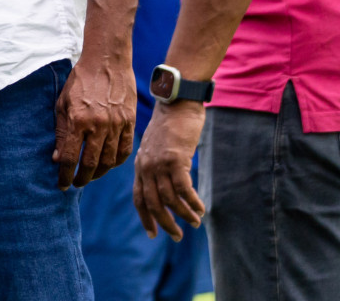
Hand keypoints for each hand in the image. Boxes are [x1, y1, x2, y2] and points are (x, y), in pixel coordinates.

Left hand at [54, 53, 135, 187]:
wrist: (106, 62)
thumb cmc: (80, 82)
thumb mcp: (62, 104)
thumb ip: (61, 132)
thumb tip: (57, 159)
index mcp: (78, 120)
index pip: (71, 157)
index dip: (65, 175)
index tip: (62, 184)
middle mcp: (99, 125)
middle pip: (91, 164)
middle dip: (82, 178)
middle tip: (76, 183)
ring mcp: (117, 125)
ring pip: (110, 161)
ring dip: (99, 173)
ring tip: (90, 176)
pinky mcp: (130, 122)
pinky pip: (125, 150)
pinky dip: (117, 162)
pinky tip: (108, 164)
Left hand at [133, 101, 204, 241]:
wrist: (177, 103)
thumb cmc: (170, 124)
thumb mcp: (157, 147)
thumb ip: (156, 165)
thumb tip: (166, 186)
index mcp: (139, 165)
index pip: (139, 197)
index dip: (146, 217)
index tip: (153, 234)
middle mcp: (146, 166)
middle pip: (152, 203)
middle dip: (165, 223)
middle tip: (177, 236)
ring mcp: (159, 163)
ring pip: (169, 199)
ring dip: (183, 214)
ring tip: (195, 222)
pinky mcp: (175, 159)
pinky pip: (183, 190)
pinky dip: (192, 202)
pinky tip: (201, 209)